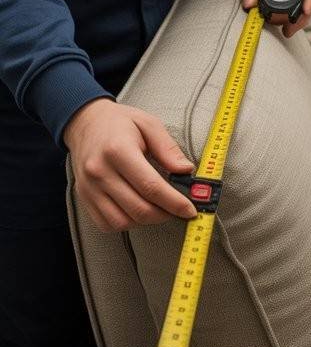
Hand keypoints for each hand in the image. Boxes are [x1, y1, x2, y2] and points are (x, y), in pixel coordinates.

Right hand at [64, 98, 196, 232]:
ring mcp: (89, 188)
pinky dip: (126, 223)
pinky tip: (137, 209)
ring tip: (158, 208)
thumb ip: (168, 148)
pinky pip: (107, 224)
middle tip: (178, 209)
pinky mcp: (84, 198)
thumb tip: (186, 170)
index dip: (174, 202)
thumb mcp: (148, 124)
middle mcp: (100, 172)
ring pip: (123, 222)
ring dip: (146, 221)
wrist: (86, 122)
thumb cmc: (119, 122)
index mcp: (117, 150)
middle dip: (165, 215)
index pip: (151, 187)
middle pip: (139, 209)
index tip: (190, 210)